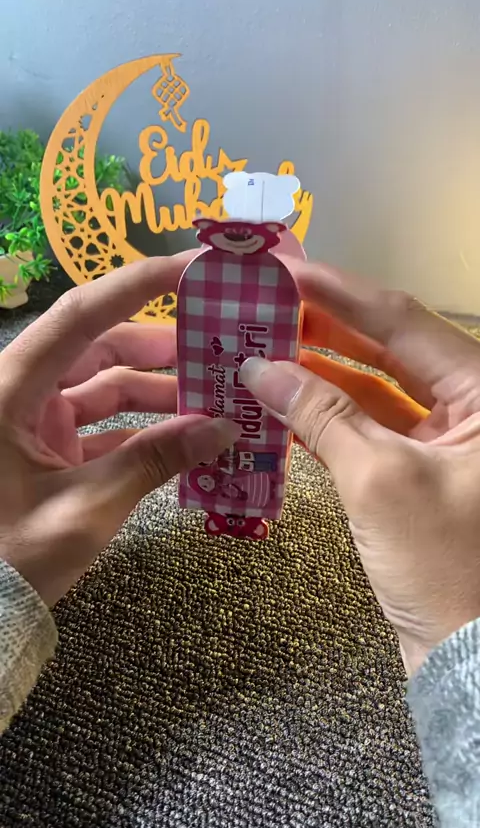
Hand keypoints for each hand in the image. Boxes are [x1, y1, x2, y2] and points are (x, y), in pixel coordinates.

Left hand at [0, 254, 237, 606]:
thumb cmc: (11, 558)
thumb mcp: (84, 508)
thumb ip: (153, 461)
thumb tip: (223, 429)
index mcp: (10, 390)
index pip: (79, 316)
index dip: (136, 285)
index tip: (192, 270)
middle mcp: (20, 392)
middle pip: (98, 347)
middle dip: (162, 348)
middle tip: (220, 350)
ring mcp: (33, 421)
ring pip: (104, 386)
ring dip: (158, 393)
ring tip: (214, 403)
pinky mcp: (45, 448)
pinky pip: (102, 425)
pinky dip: (142, 431)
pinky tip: (186, 441)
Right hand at [241, 258, 479, 675]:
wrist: (468, 659)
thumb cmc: (442, 565)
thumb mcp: (379, 479)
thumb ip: (320, 414)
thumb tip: (259, 366)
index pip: (403, 321)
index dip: (339, 293)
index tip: (284, 272)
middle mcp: (472, 406)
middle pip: (390, 349)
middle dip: (324, 329)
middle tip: (263, 308)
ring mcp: (448, 441)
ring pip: (377, 390)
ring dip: (320, 374)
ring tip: (261, 349)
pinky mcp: (423, 473)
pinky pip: (372, 429)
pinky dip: (328, 418)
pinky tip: (282, 403)